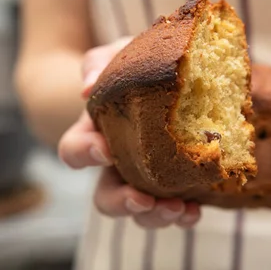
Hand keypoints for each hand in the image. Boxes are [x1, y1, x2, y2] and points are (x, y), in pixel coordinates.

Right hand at [58, 38, 200, 228]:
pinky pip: (175, 211)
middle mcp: (118, 164)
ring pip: (140, 212)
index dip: (84, 154)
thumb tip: (87, 87)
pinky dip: (183, 215)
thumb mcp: (121, 53)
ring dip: (154, 216)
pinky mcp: (177, 186)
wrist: (179, 71)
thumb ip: (101, 62)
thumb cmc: (139, 63)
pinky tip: (195, 209)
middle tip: (141, 198)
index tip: (106, 149)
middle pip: (105, 197)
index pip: (75, 152)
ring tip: (177, 208)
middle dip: (120, 202)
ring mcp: (148, 179)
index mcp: (97, 134)